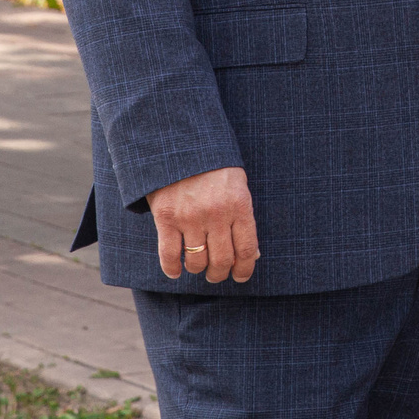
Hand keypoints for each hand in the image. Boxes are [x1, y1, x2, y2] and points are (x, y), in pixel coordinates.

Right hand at [147, 165, 259, 283]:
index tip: (240, 276)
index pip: (246, 249)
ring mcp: (190, 217)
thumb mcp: (237, 185)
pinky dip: (172, 268)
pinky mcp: (166, 217)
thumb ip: (243, 218)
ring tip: (197, 267)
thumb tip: (251, 255)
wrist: (180, 142)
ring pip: (197, 261)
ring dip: (197, 270)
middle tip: (216, 274)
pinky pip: (169, 254)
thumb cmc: (213, 165)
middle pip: (222, 260)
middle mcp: (216, 213)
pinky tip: (175, 271)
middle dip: (219, 273)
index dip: (244, 269)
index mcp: (239, 204)